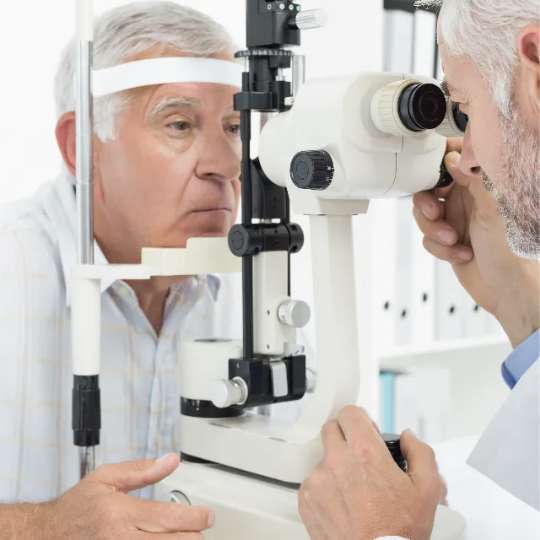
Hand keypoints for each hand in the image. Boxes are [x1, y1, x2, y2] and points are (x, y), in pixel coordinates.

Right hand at [42, 454, 212, 538]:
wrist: (45, 536)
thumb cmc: (75, 509)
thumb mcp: (105, 479)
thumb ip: (141, 471)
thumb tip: (171, 460)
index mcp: (121, 515)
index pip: (169, 519)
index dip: (196, 518)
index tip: (207, 516)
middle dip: (193, 537)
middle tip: (199, 529)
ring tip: (184, 537)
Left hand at [299, 407, 443, 539]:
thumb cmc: (400, 530)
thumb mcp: (427, 489)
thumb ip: (420, 452)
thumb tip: (407, 438)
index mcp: (364, 452)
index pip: (350, 413)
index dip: (361, 421)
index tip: (367, 433)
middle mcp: (336, 461)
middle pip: (332, 429)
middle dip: (346, 437)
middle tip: (360, 457)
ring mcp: (318, 480)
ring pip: (323, 457)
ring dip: (336, 465)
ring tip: (355, 489)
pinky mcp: (307, 499)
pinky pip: (313, 481)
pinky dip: (326, 487)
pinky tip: (344, 503)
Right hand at [413, 139, 538, 346]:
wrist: (510, 289)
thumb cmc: (514, 250)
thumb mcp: (494, 208)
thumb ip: (473, 178)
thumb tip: (454, 156)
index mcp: (484, 183)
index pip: (456, 157)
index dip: (439, 161)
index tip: (431, 171)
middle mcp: (470, 198)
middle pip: (431, 186)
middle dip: (427, 202)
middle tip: (435, 213)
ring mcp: (459, 219)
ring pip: (425, 214)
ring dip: (434, 229)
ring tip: (452, 239)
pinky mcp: (449, 240)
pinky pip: (428, 237)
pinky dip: (440, 248)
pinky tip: (460, 253)